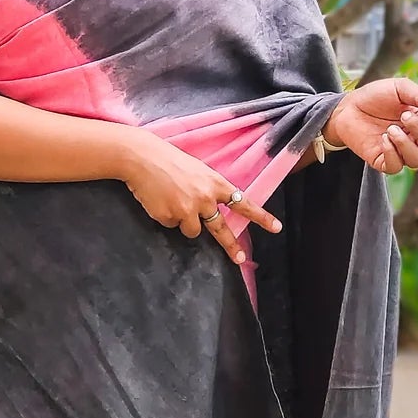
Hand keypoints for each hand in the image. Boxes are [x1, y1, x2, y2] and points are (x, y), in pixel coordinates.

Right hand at [117, 130, 281, 264]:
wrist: (141, 157)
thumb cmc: (168, 160)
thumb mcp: (196, 170)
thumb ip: (207, 189)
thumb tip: (208, 213)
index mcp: (215, 183)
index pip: (243, 203)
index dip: (261, 217)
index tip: (276, 228)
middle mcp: (205, 199)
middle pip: (221, 229)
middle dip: (231, 246)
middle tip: (240, 259)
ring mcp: (188, 210)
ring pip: (191, 230)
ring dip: (183, 221)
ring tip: (171, 200)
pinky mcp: (169, 217)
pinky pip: (170, 225)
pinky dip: (165, 216)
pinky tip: (158, 199)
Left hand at [325, 78, 417, 174]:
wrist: (347, 107)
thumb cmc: (375, 96)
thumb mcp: (398, 88)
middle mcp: (416, 139)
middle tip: (403, 115)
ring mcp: (400, 152)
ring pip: (417, 161)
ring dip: (406, 144)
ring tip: (391, 129)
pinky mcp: (383, 161)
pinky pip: (396, 167)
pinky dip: (391, 153)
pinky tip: (383, 139)